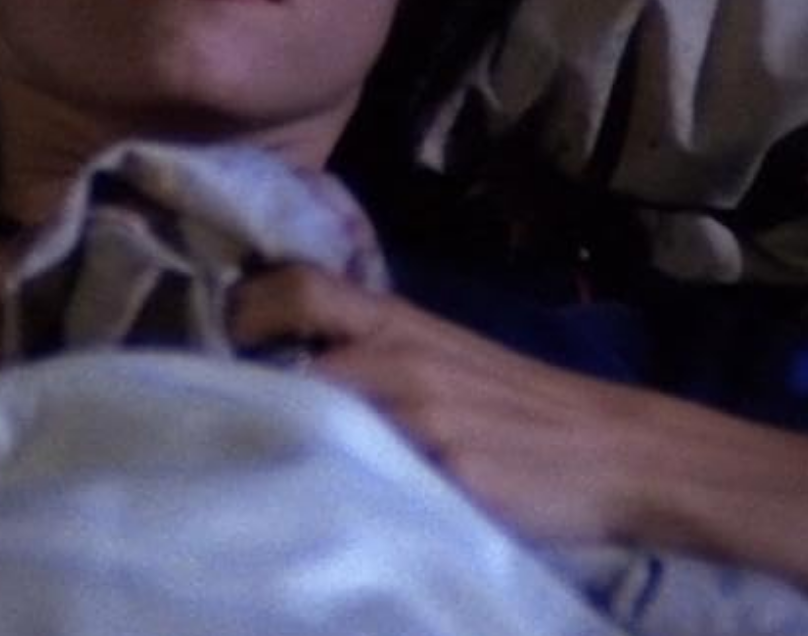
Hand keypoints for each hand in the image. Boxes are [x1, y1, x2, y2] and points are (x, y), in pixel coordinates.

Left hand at [228, 265, 807, 599]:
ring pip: (314, 417)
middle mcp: (398, 358)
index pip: (297, 287)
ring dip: (269, 440)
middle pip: (288, 346)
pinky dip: (324, 499)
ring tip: (229, 470)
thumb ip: (372, 353)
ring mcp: (421, 420)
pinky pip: (364, 488)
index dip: (240, 308)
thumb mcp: (446, 356)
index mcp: (398, 321)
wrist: (617, 451)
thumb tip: (282, 365)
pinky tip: (297, 520)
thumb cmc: (521, 408)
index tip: (195, 338)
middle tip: (191, 410)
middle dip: (233, 377)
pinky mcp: (447, 479)